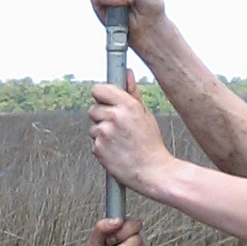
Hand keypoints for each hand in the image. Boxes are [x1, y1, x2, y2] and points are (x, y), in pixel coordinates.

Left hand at [88, 72, 172, 194]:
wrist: (153, 171)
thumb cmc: (151, 144)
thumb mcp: (145, 114)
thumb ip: (133, 93)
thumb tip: (127, 74)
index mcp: (127, 105)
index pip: (98, 89)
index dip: (101, 96)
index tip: (105, 101)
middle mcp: (114, 117)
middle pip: (93, 109)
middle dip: (102, 116)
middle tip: (117, 127)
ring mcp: (104, 133)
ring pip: (93, 127)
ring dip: (102, 132)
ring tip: (119, 141)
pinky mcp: (98, 149)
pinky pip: (94, 142)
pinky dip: (102, 146)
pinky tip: (116, 150)